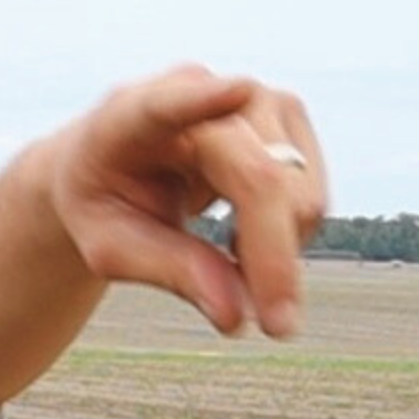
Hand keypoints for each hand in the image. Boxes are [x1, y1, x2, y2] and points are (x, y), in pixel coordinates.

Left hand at [35, 66, 326, 337]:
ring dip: (277, 250)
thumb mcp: (112, 247)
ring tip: (222, 255)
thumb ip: (169, 271)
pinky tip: (241, 235)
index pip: (166, 105)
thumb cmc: (106, 201)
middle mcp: (201, 90)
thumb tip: (236, 315)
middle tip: (277, 328)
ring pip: (301, 193)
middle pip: (262, 179)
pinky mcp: (289, 114)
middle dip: (276, 260)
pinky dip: (286, 236)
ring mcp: (253, 98)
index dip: (202, 99)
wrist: (115, 160)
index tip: (236, 91)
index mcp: (132, 116)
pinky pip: (312, 197)